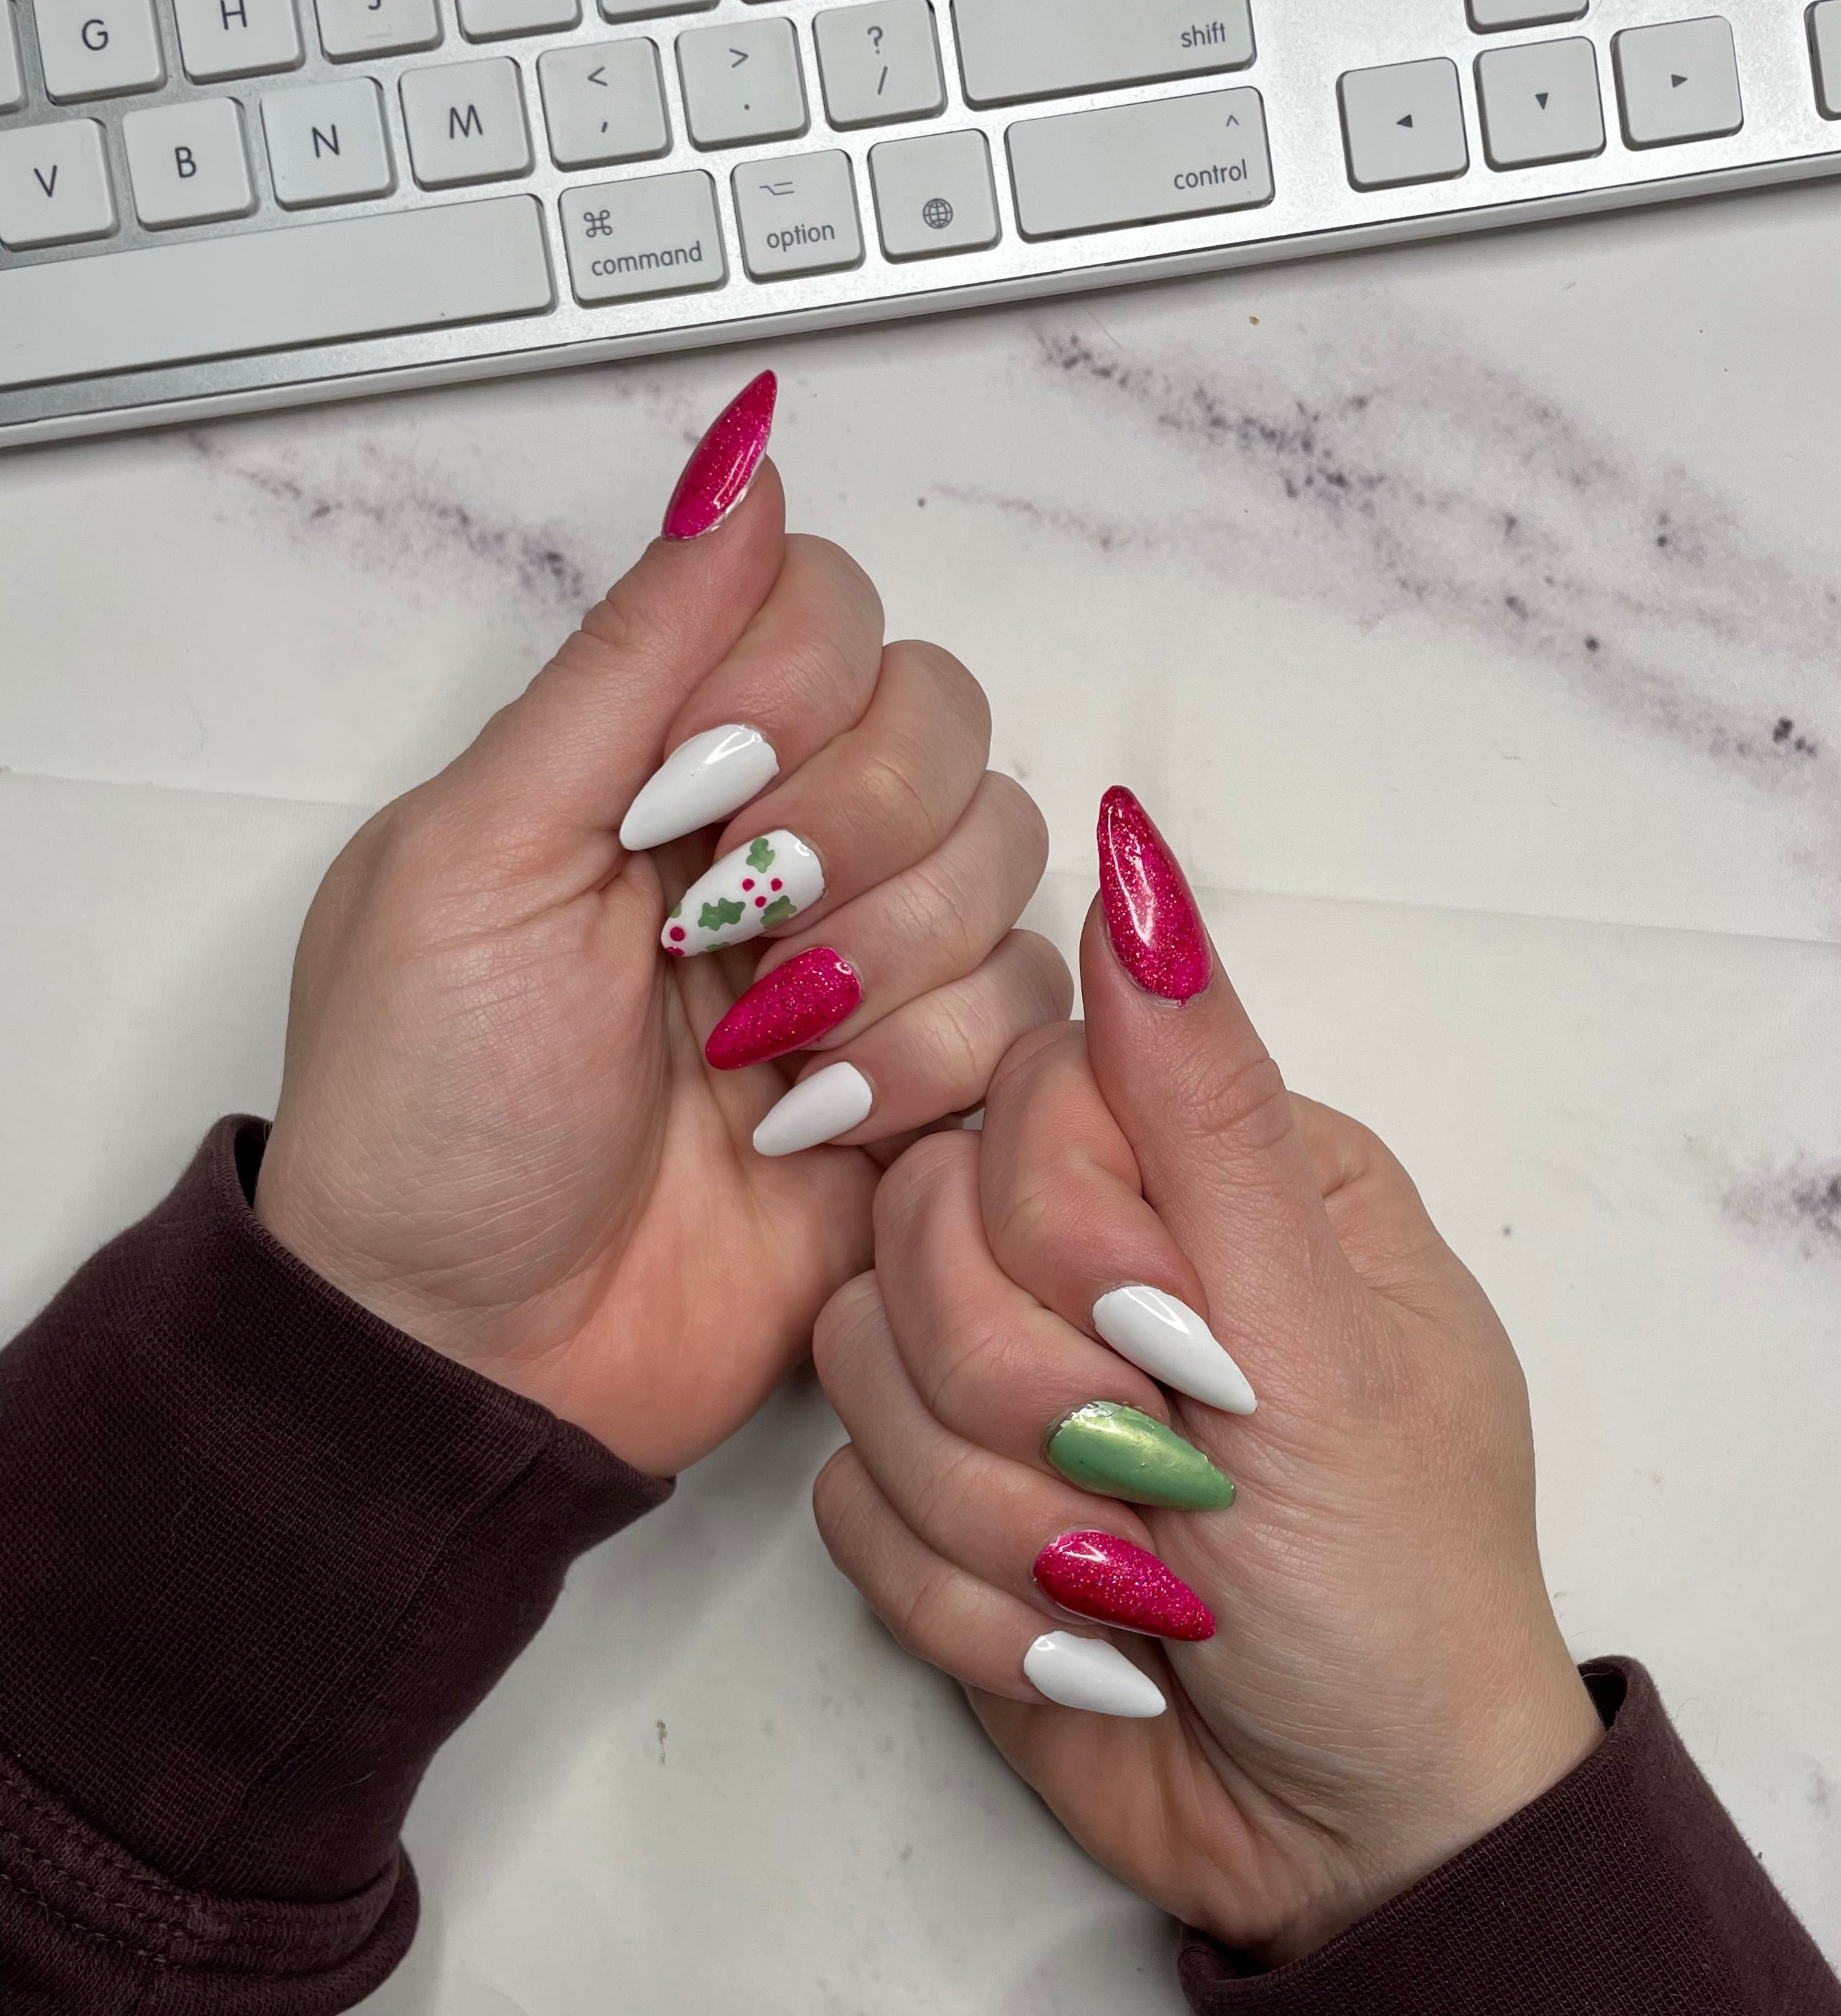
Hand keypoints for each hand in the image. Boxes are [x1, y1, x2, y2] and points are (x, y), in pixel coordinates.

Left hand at [255, 374, 1066, 1475]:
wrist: (475, 1352)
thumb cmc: (433, 1111)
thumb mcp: (480, 856)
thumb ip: (627, 662)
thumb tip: (740, 461)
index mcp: (665, 755)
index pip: (831, 610)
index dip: (795, 693)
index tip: (688, 802)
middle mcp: (788, 833)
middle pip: (947, 724)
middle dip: (847, 840)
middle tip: (719, 944)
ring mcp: (871, 957)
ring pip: (1006, 867)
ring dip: (879, 973)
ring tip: (752, 1066)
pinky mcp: (934, 1079)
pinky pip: (1028, 1015)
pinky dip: (920, 1076)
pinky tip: (806, 1134)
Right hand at [812, 788, 1602, 1963]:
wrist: (1356, 1837)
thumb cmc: (1387, 1579)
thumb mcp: (1318, 1347)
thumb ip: (1207, 1112)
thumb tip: (1141, 859)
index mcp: (1219, 1171)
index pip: (1028, 1093)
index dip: (1062, 1228)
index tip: (1174, 1354)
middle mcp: (1103, 1249)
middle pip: (921, 1224)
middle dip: (1026, 1393)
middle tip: (1165, 1485)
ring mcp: (1007, 1373)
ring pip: (860, 1360)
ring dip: (999, 1516)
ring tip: (1136, 1595)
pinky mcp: (940, 1496)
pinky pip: (845, 1500)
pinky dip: (961, 1601)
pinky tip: (1084, 1651)